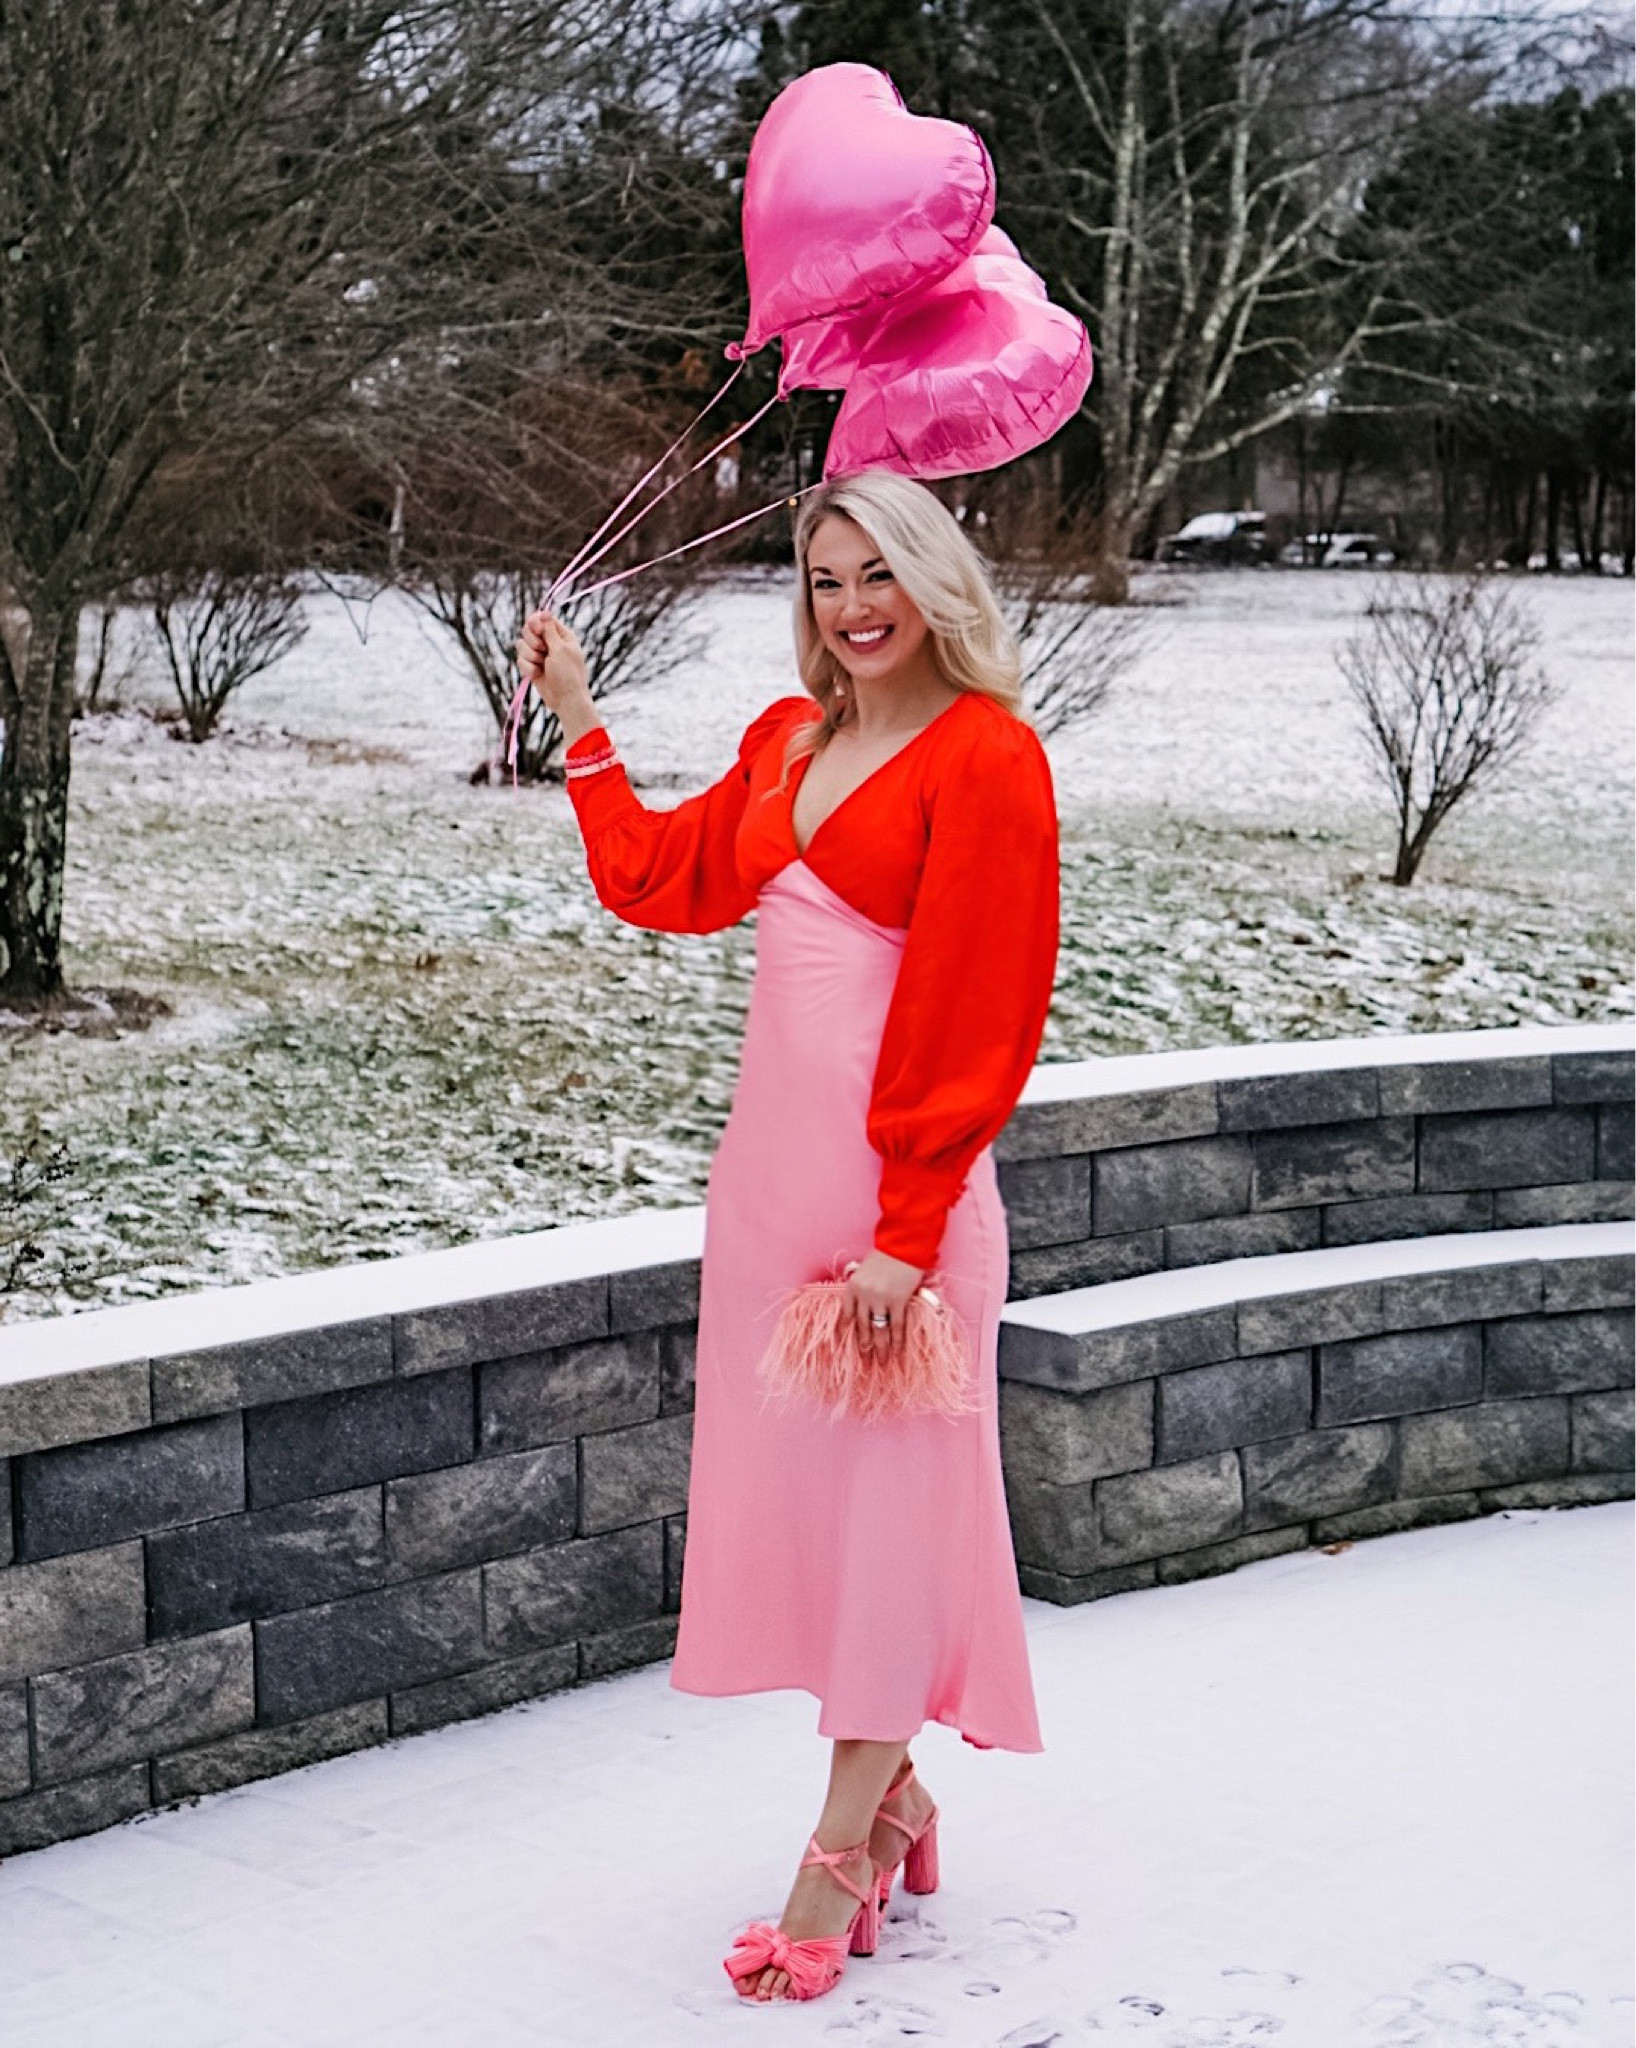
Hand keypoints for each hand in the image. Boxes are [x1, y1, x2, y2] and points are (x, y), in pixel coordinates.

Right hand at [516, 610, 595, 736]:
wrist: (566, 700)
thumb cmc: (568, 674)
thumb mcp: (560, 649)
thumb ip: (549, 630)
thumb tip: (544, 612)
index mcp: (561, 635)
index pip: (542, 618)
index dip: (536, 622)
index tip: (537, 629)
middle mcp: (550, 643)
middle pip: (528, 629)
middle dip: (532, 640)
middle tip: (542, 650)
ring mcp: (540, 655)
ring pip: (521, 645)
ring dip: (529, 655)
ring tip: (541, 665)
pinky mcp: (532, 667)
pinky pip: (520, 660)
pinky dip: (527, 668)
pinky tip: (537, 675)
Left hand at [845, 1249, 925, 1365]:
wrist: (904, 1244)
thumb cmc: (885, 1256)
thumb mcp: (865, 1271)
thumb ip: (861, 1289)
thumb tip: (863, 1308)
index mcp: (852, 1288)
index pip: (846, 1317)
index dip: (846, 1334)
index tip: (847, 1347)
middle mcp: (864, 1296)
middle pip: (862, 1328)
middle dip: (865, 1348)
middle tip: (867, 1364)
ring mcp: (881, 1299)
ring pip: (879, 1331)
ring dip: (881, 1349)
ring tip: (882, 1363)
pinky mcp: (899, 1301)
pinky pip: (897, 1326)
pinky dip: (898, 1341)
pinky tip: (898, 1352)